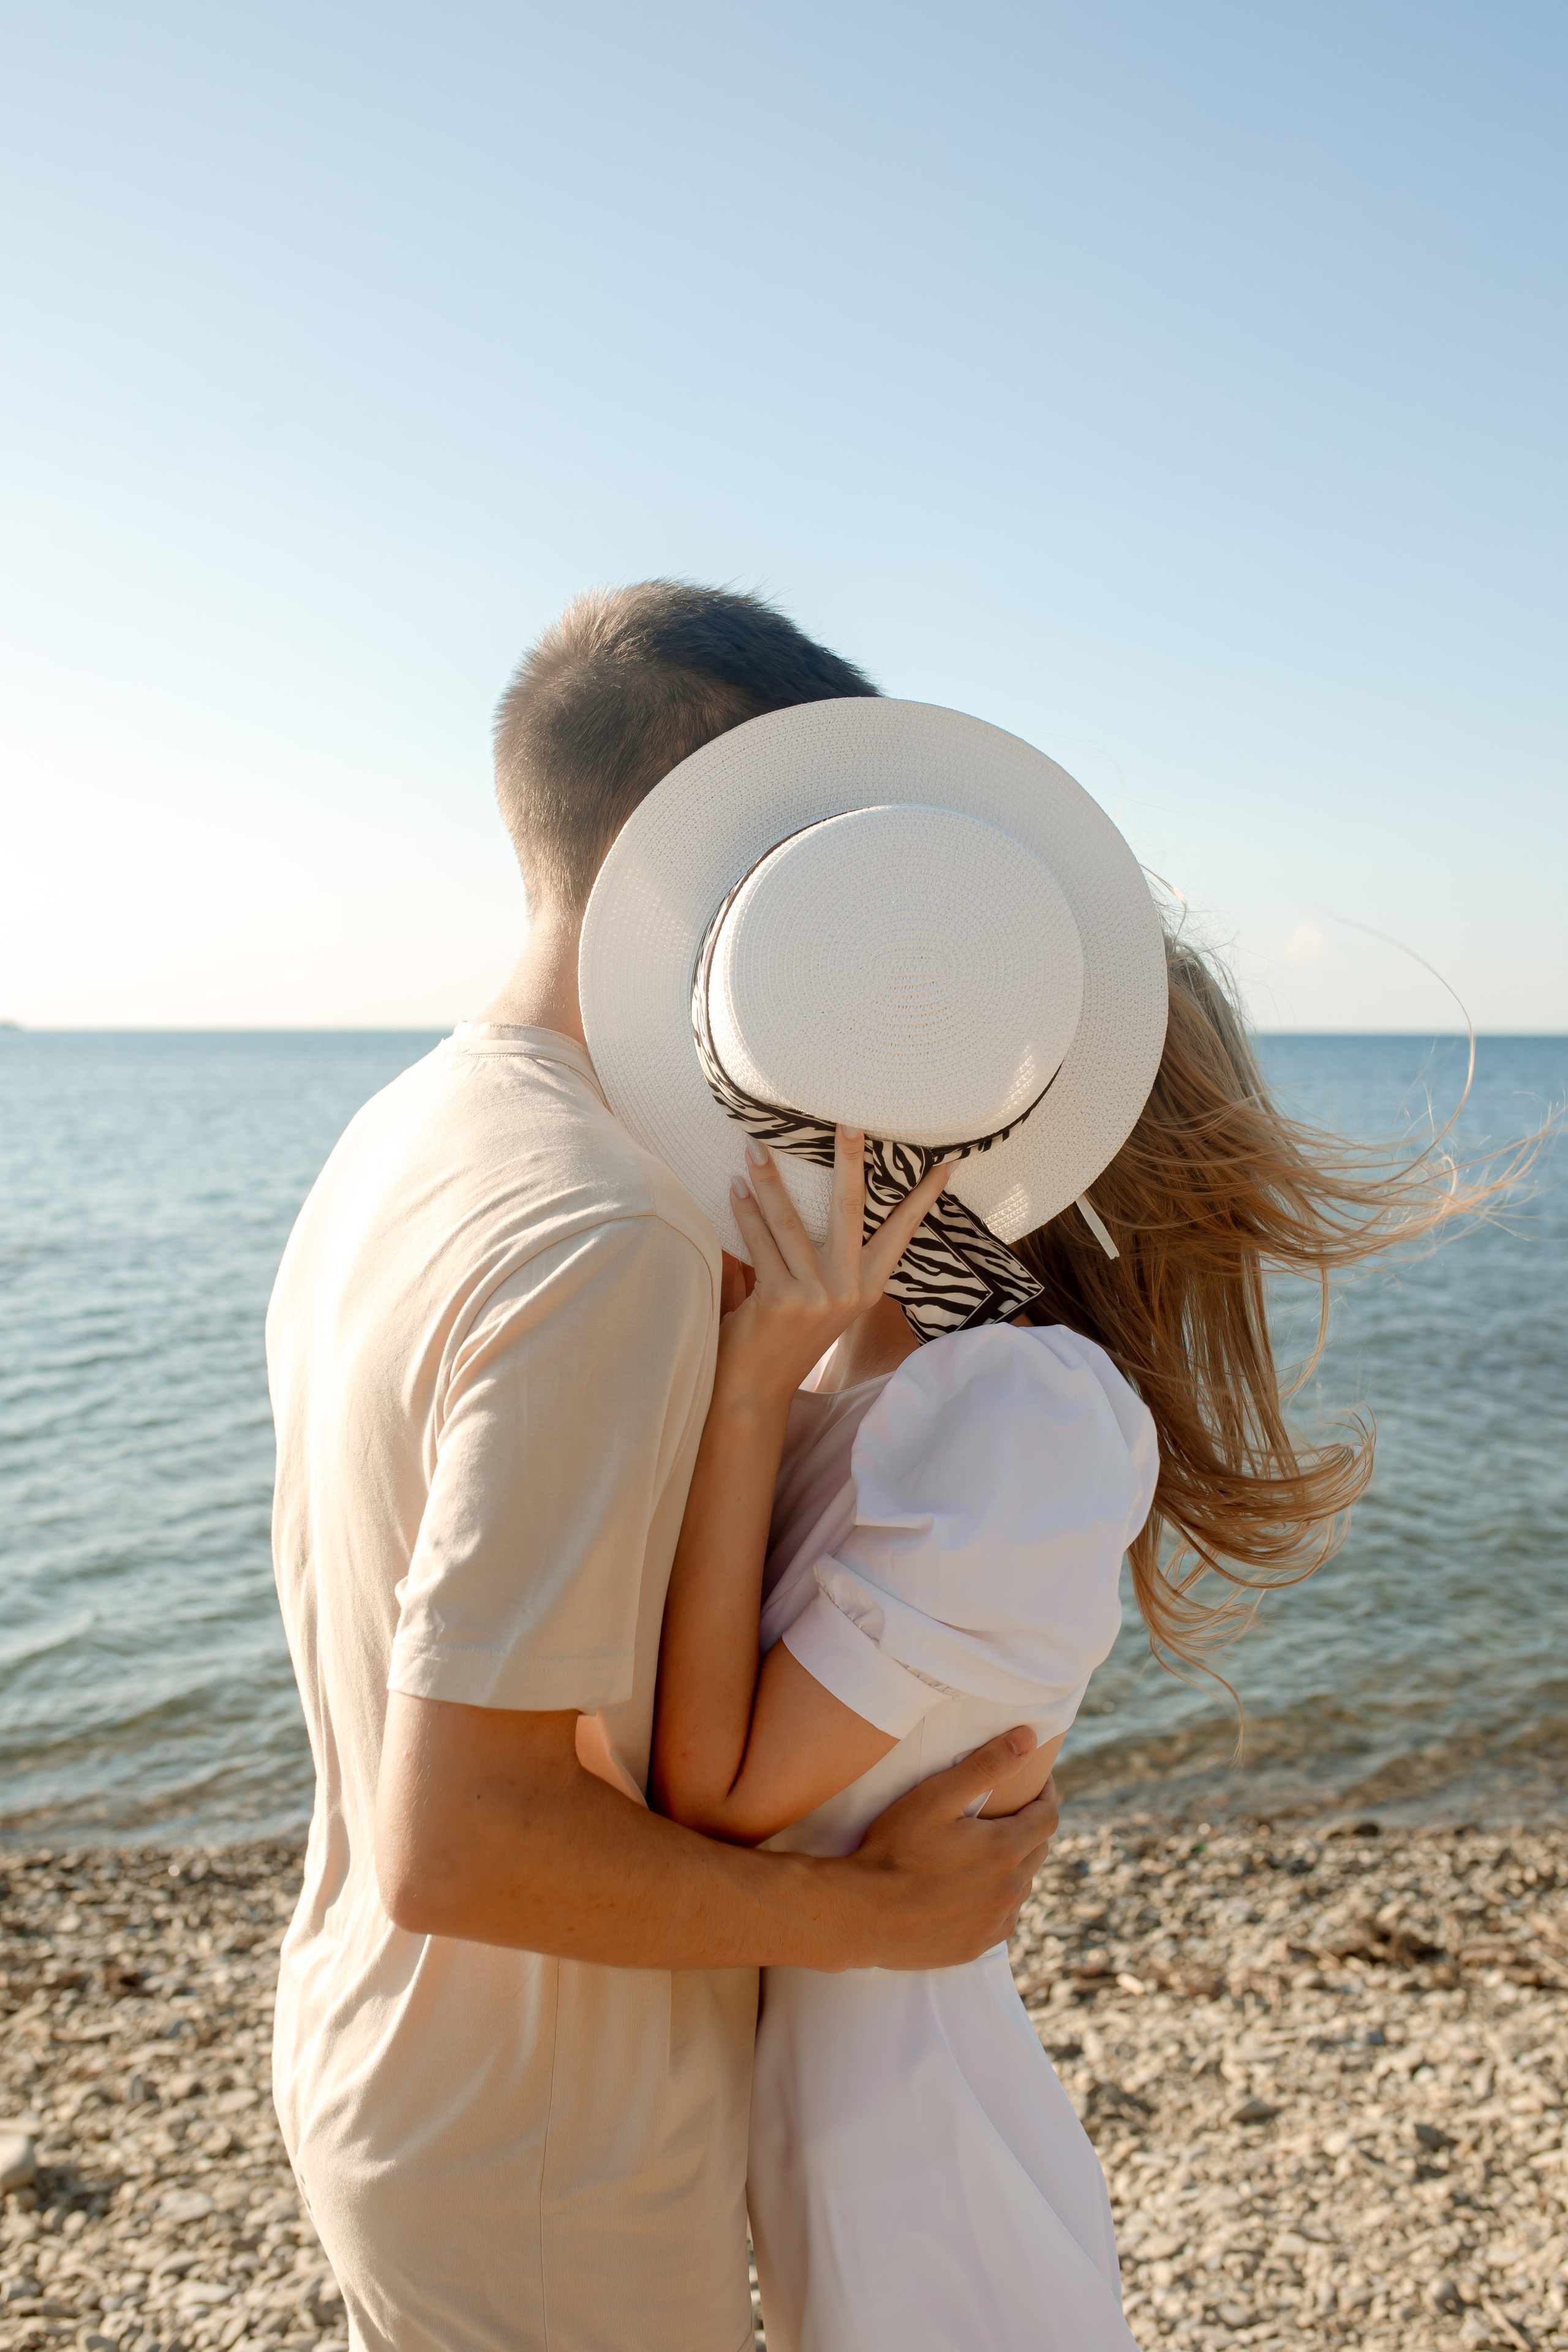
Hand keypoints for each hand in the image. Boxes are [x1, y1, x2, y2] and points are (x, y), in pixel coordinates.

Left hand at [720, 1127, 948, 1409]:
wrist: (756, 1389)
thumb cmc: (785, 1336)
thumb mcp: (821, 1300)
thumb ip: (825, 1261)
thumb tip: (817, 1199)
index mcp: (867, 1287)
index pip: (901, 1233)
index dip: (922, 1199)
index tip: (944, 1164)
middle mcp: (849, 1289)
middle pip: (851, 1211)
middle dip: (849, 1162)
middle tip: (847, 1123)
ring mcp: (817, 1295)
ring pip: (792, 1221)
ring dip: (770, 1180)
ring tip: (755, 1148)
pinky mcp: (781, 1300)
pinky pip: (760, 1243)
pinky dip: (745, 1212)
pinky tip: (735, 1188)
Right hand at [837, 1728, 1058, 1969]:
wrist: (861, 1915)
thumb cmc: (894, 1849)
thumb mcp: (935, 1797)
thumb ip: (985, 1765)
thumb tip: (1029, 1737)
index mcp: (1004, 1850)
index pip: (1047, 1817)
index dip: (1046, 1795)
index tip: (1037, 1782)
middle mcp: (1009, 1890)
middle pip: (1037, 1850)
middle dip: (1028, 1826)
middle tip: (1005, 1811)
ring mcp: (994, 1923)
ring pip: (1020, 1885)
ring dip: (1012, 1865)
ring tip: (984, 1849)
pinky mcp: (977, 1945)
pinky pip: (1002, 1918)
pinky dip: (996, 1899)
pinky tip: (972, 1889)